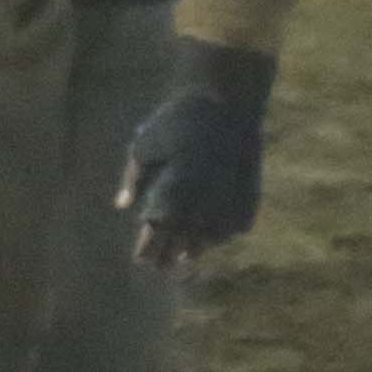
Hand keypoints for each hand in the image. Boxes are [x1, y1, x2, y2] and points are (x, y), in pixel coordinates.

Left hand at [120, 39, 275, 266]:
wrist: (227, 102)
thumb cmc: (178, 119)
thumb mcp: (145, 142)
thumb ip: (134, 177)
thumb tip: (122, 206)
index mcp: (177, 187)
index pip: (160, 228)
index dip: (150, 248)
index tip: (141, 261)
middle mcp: (204, 198)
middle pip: (186, 238)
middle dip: (172, 254)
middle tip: (162, 269)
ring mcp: (229, 198)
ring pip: (213, 235)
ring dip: (198, 248)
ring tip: (186, 260)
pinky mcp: (249, 195)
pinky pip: (236, 225)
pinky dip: (223, 233)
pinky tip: (214, 237)